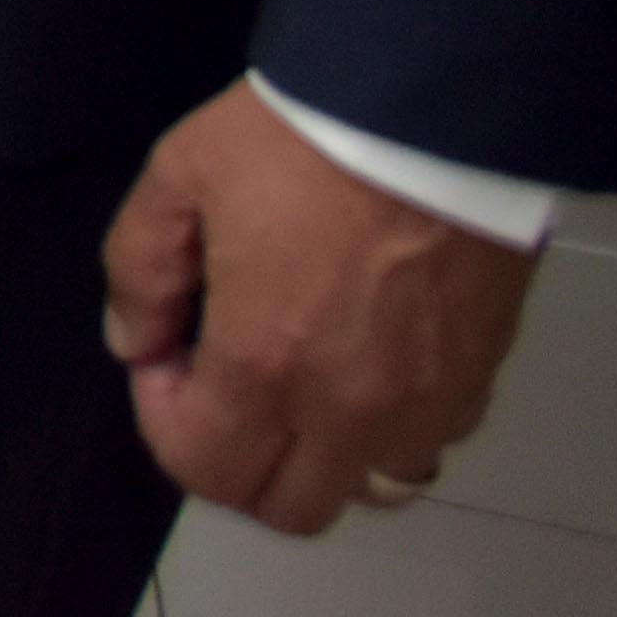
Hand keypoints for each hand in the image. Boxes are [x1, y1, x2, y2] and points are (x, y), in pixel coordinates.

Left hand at [106, 79, 536, 530]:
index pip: (205, 470)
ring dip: (320, 453)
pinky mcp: (480, 379)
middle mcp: (352, 410)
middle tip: (222, 381)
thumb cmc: (298, 140)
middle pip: (288, 506)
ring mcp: (426, 404)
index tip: (168, 355)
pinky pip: (427, 442)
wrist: (433, 110)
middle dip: (240, 461)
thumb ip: (139, 271)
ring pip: (367, 486)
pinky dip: (387, 426)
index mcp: (267, 366)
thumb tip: (136, 345)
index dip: (164, 422)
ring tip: (298, 376)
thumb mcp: (180, 177)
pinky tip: (364, 359)